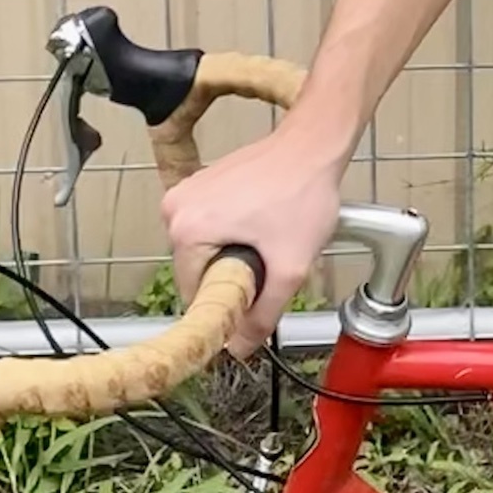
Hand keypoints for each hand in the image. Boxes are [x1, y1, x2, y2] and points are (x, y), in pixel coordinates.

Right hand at [161, 124, 345, 355]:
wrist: (316, 143)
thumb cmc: (305, 192)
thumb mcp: (290, 266)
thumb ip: (264, 314)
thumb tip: (240, 348)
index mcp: (186, 229)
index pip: (194, 294)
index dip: (226, 304)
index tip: (253, 298)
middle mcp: (176, 207)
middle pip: (198, 271)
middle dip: (233, 275)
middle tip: (270, 259)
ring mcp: (188, 191)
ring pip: (206, 249)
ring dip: (235, 252)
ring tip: (270, 236)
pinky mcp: (203, 182)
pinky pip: (211, 225)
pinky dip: (235, 230)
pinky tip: (264, 219)